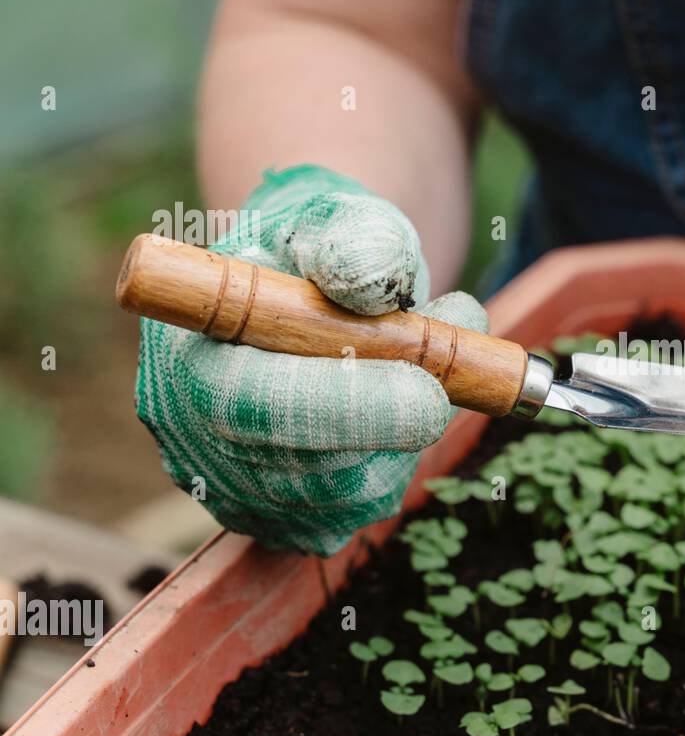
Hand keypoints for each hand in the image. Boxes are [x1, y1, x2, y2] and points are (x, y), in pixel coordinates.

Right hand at [136, 166, 485, 554]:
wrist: (309, 286)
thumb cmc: (318, 248)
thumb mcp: (335, 217)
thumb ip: (353, 237)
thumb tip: (364, 276)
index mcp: (186, 352)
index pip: (256, 404)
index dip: (350, 404)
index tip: (430, 389)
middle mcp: (193, 434)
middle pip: (304, 469)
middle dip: (393, 426)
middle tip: (447, 378)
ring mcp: (233, 487)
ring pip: (346, 494)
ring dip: (405, 438)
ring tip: (425, 366)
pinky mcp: (281, 518)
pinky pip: (359, 507)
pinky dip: (397, 458)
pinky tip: (397, 405)